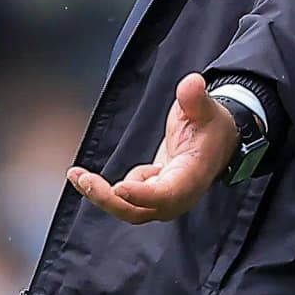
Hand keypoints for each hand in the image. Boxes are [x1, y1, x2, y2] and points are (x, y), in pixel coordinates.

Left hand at [69, 74, 239, 225]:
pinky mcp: (149, 195)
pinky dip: (102, 192)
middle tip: (86, 181)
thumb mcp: (204, 108)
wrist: (215, 143)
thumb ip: (195, 98)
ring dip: (101, 197)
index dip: (143, 194)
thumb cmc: (209, 127)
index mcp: (191, 177)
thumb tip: (192, 83)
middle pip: (141, 211)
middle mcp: (176, 196)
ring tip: (79, 176)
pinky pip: (123, 200)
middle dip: (111, 200)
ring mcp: (161, 198)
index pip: (167, 194)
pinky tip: (85, 176)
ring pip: (128, 209)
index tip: (119, 187)